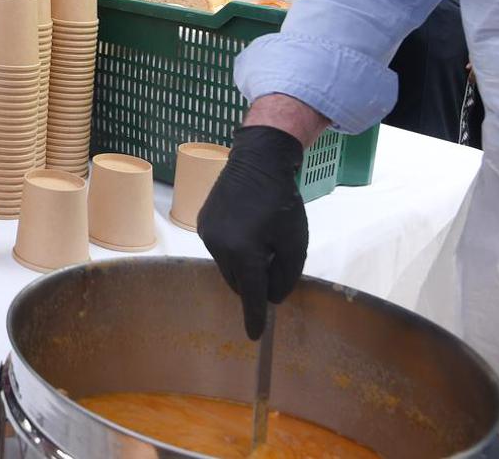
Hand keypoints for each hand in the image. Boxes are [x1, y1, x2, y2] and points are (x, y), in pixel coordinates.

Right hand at [196, 125, 309, 339]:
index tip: (255, 336)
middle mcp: (219, 248)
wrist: (257, 162)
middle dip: (254, 284)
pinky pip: (219, 249)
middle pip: (239, 283)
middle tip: (274, 265)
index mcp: (244, 254)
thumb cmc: (282, 202)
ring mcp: (207, 236)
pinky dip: (233, 250)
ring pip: (228, 267)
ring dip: (243, 266)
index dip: (255, 318)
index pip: (252, 296)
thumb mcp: (295, 243)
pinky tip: (246, 230)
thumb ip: (286, 276)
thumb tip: (272, 296)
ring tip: (261, 242)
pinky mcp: (203, 224)